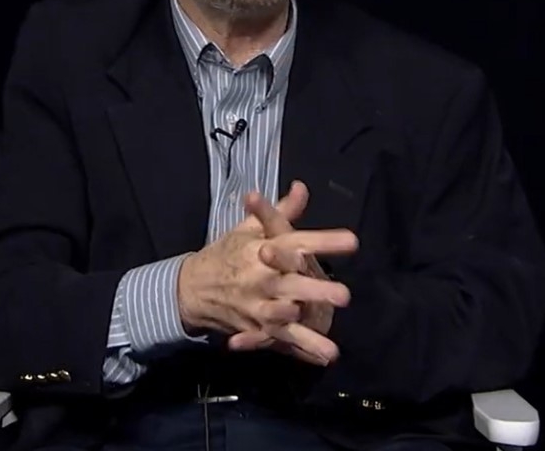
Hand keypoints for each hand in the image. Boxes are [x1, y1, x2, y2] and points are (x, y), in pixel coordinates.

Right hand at [227, 181, 351, 364]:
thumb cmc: (229, 253)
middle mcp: (262, 278)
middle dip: (315, 290)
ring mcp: (258, 306)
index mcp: (262, 249)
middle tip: (344, 295)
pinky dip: (301, 350)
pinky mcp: (257, 327)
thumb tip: (302, 187)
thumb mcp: (249, 229)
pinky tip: (323, 356)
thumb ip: (281, 211)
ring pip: (284, 317)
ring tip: (329, 334)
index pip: (297, 242)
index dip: (324, 242)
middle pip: (291, 284)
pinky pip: (281, 341)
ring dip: (305, 326)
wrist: (192, 287)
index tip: (352, 241)